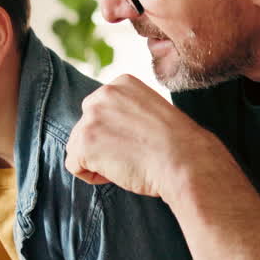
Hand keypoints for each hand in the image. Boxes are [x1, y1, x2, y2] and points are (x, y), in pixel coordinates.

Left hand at [65, 75, 216, 201]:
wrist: (184, 160)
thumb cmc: (177, 144)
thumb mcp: (152, 112)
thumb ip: (127, 112)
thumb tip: (111, 129)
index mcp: (121, 83)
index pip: (102, 111)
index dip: (117, 132)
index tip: (139, 141)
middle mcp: (102, 94)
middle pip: (86, 126)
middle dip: (103, 145)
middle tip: (132, 154)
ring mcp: (90, 118)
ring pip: (78, 146)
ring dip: (98, 160)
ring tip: (127, 163)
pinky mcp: (83, 142)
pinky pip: (74, 165)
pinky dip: (92, 176)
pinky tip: (117, 173)